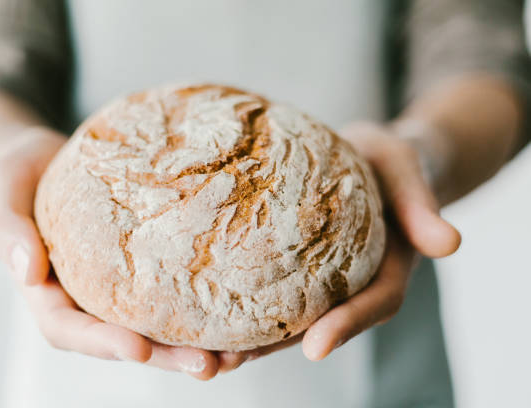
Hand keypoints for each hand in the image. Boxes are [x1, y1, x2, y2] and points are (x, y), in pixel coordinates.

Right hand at [0, 127, 219, 379]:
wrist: (41, 159)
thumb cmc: (15, 177)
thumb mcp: (0, 194)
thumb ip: (6, 230)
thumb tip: (27, 273)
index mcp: (48, 295)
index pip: (71, 330)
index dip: (104, 343)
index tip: (138, 348)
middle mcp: (87, 299)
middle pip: (125, 339)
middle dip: (166, 357)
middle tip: (208, 366)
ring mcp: (117, 286)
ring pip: (156, 325)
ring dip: (194, 344)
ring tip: (237, 354)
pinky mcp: (143, 265)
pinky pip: (172, 290)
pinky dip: (202, 306)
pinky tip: (238, 310)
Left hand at [217, 120, 461, 370]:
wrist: (370, 154)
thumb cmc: (392, 163)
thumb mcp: (408, 171)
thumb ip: (422, 205)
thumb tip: (449, 245)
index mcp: (384, 269)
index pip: (372, 305)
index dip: (346, 326)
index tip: (315, 347)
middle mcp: (347, 283)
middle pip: (315, 324)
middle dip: (273, 348)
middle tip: (230, 363)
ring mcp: (317, 277)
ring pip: (283, 315)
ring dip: (244, 336)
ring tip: (202, 352)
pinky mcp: (290, 262)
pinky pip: (263, 284)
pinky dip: (234, 299)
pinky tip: (197, 305)